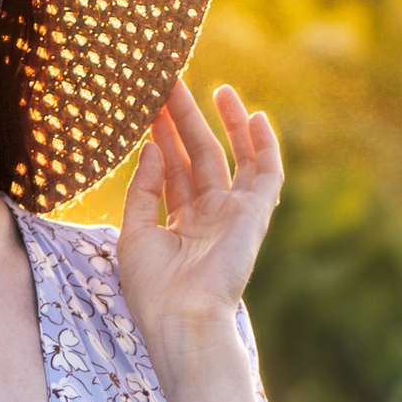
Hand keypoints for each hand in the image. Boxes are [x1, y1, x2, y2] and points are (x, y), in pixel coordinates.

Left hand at [113, 79, 283, 371]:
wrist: (183, 319)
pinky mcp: (255, 215)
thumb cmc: (153, 289)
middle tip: (169, 82)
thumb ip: (143, 189)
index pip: (171, 170)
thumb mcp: (134, 233)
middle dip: (185, 119)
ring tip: (215, 88)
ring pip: (231, 157)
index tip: (149, 103)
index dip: (162, 136)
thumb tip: (152, 147)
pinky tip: (254, 115)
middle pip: (198, 156)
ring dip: (224, 123)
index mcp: (178, 225)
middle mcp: (207, 217)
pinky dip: (264, 145)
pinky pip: (267, 173)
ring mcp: (233, 214)